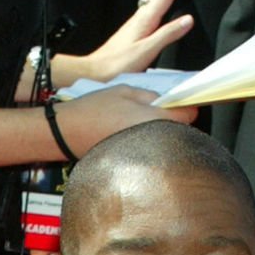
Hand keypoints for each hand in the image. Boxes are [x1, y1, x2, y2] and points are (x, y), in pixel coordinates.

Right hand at [54, 86, 197, 158]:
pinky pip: (149, 151)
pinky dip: (144, 142)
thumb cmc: (92, 111)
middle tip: (153, 109)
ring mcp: (144, 155)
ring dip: (157, 131)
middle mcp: (153, 140)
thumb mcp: (125, 91)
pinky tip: (127, 134)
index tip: (177, 101)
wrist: (66, 133)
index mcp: (155, 119)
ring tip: (135, 122)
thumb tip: (167, 100)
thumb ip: (151, 95)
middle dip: (171, 119)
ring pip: (163, 141)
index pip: (189, 115)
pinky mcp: (134, 164)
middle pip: (178, 130)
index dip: (185, 105)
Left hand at [80, 0, 202, 82]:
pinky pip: (150, 5)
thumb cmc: (119, 63)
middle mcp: (140, 16)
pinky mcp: (133, 29)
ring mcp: (136, 22)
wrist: (96, 70)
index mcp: (146, 19)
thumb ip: (168, 34)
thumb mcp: (147, 50)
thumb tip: (188, 20)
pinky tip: (156, 1)